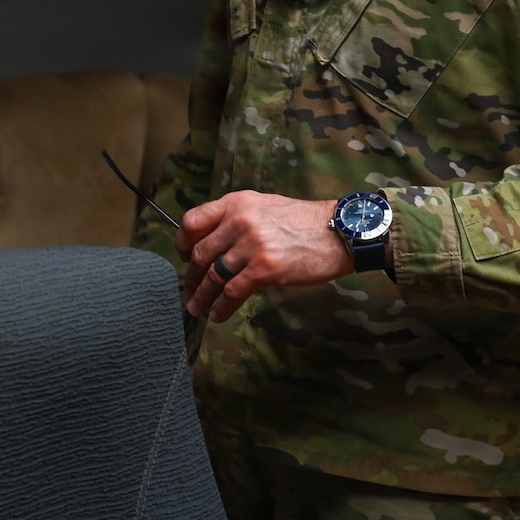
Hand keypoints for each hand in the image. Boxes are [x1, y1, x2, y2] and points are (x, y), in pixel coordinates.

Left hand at [175, 191, 349, 322]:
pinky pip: (233, 292)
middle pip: (200, 252)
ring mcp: (251, 245)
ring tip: (195, 308)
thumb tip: (214, 240)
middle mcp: (238, 221)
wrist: (338, 231)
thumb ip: (237, 218)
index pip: (192, 221)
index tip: (182, 257)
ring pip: (213, 275)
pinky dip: (222, 306)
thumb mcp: (263, 205)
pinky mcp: (264, 268)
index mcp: (235, 203)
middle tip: (188, 290)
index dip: (181, 242)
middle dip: (190, 276)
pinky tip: (217, 315)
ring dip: (201, 295)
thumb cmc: (303, 221)